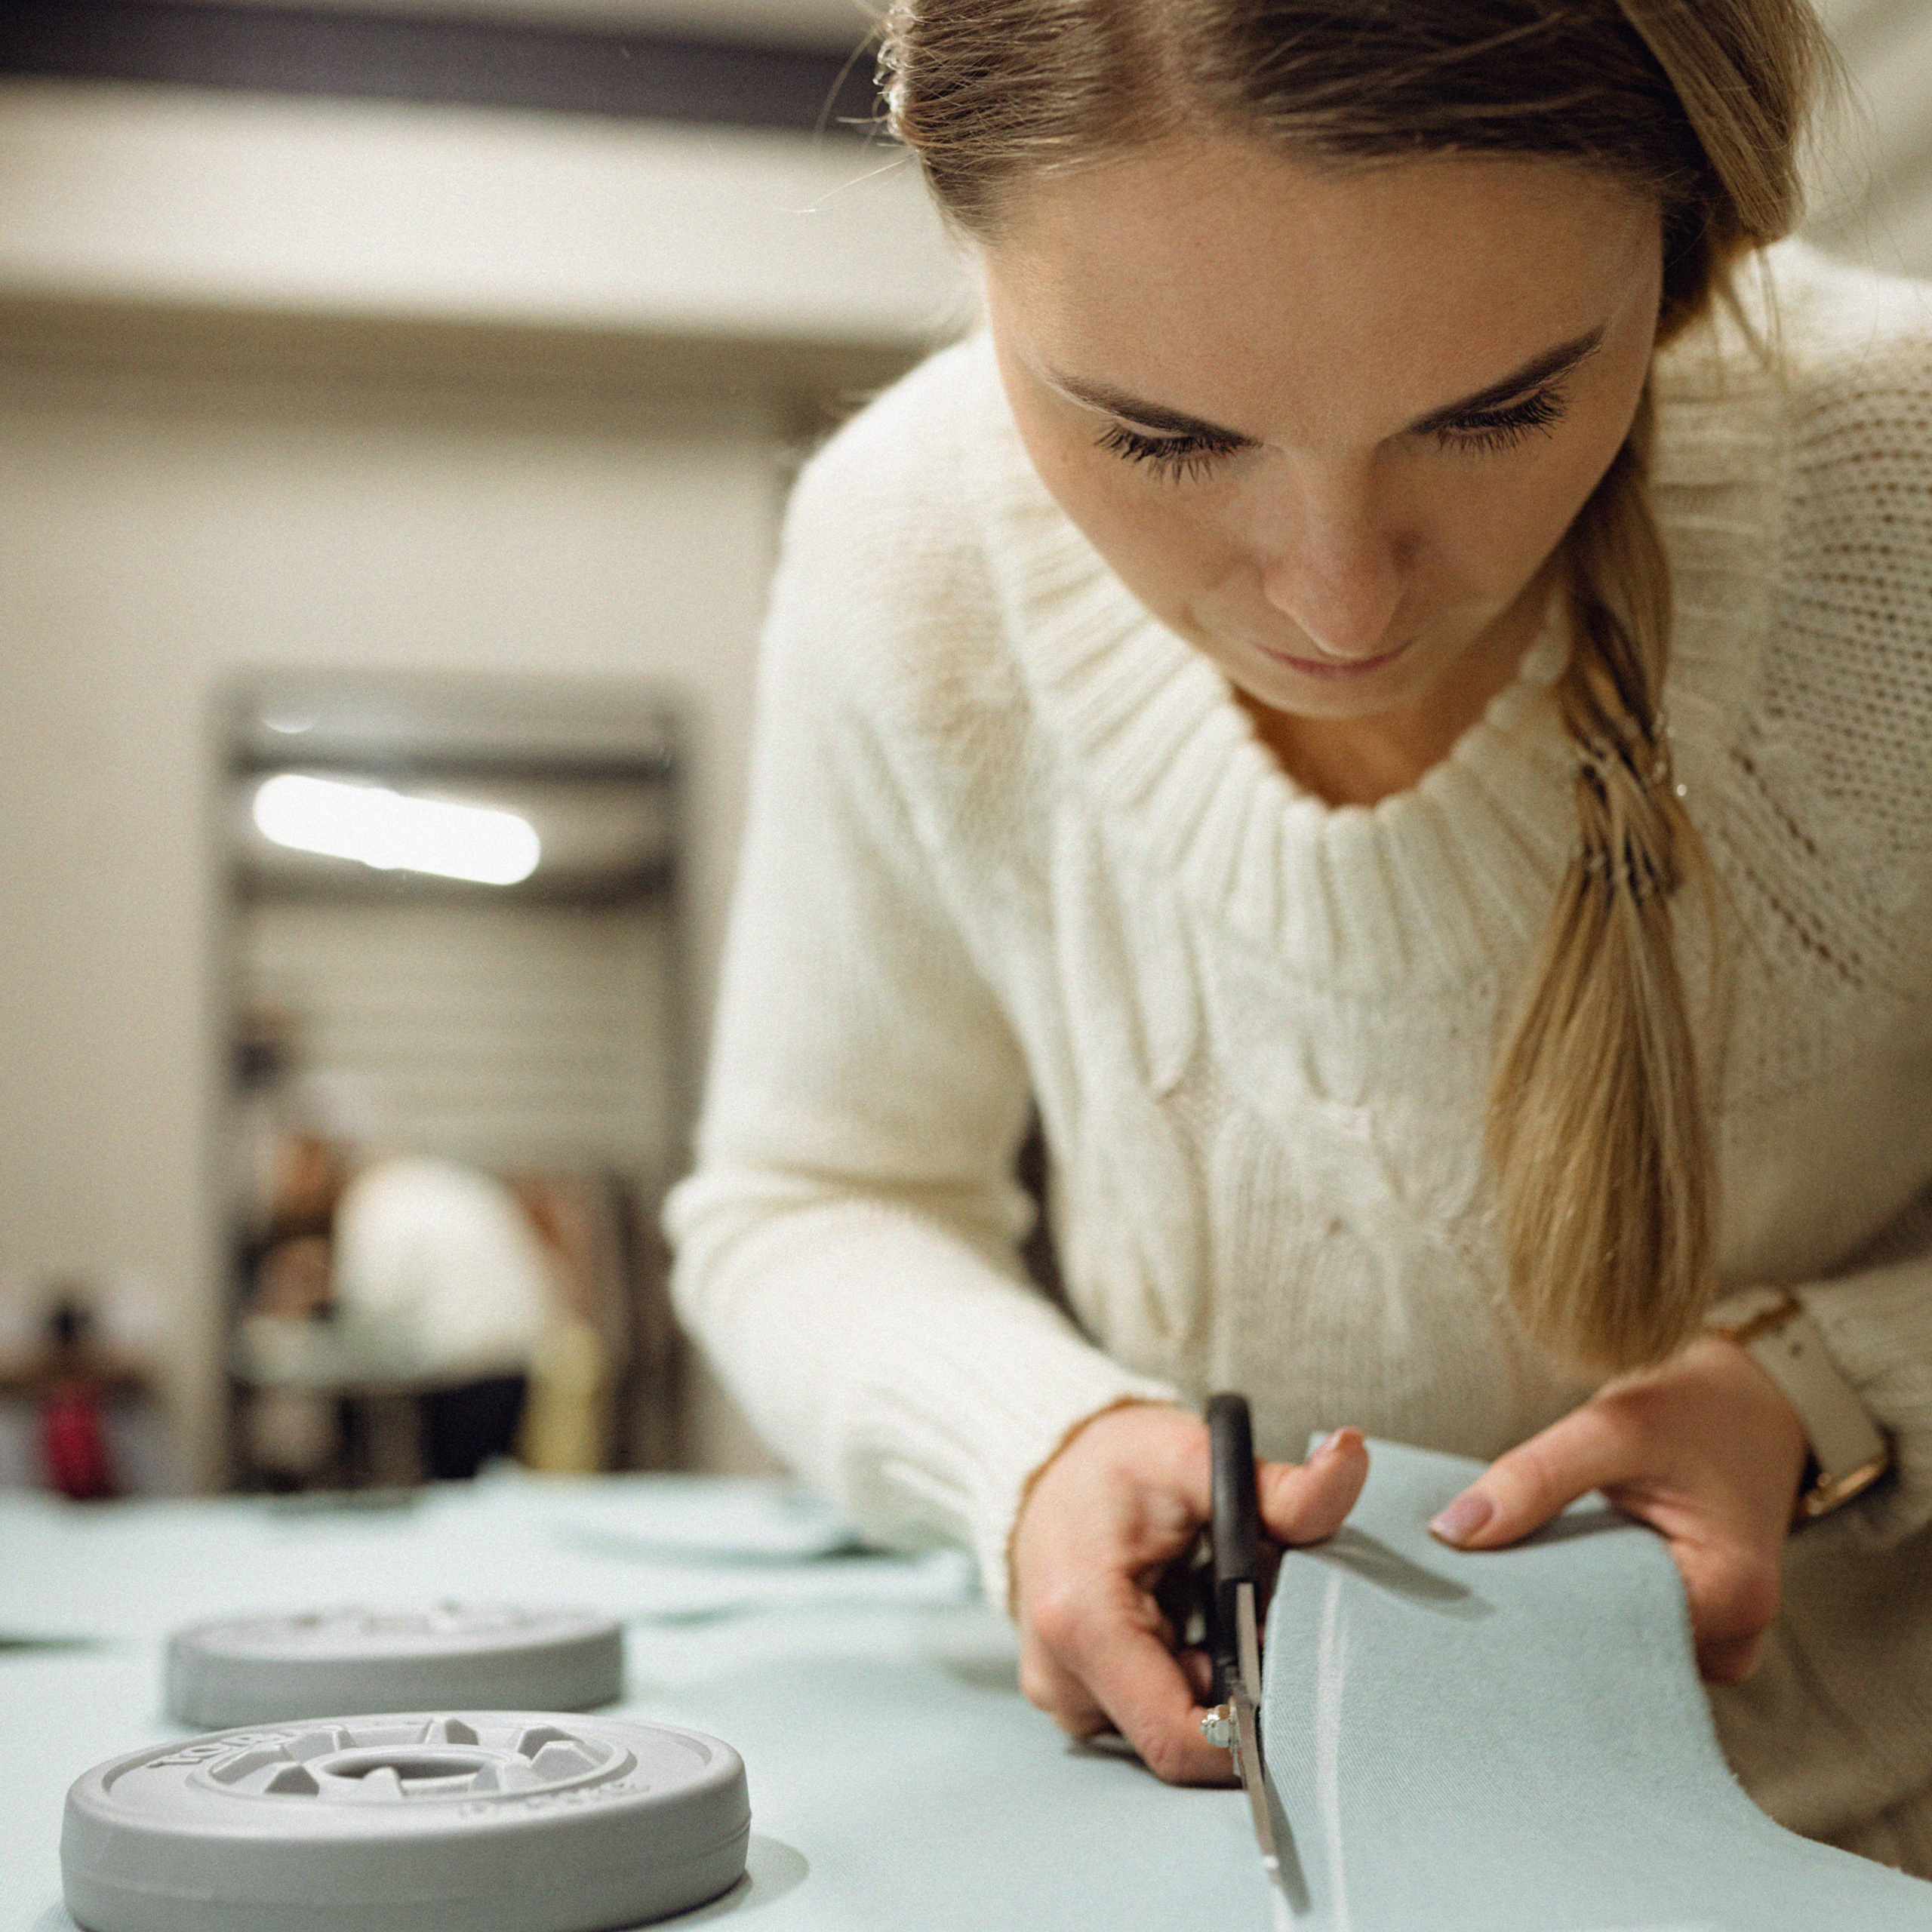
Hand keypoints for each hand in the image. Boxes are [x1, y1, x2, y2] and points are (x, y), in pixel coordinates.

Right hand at [1011, 1403, 1367, 1782]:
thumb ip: (1280, 1485)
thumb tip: (1351, 1458)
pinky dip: (1185, 1671)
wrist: (1051, 1466)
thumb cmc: (1116, 1463)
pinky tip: (1184, 1613)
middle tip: (1254, 1605)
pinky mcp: (1074, 1698)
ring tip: (1211, 1597)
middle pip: (1185, 1731)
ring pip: (1172, 1723)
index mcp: (1082, 1622)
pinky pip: (1151, 1711)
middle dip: (1238, 1680)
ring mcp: (1062, 1695)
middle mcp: (1061, 1676)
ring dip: (1213, 1674)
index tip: (1293, 1672)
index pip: (1181, 1738)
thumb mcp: (1197, 1457)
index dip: (1251, 1728)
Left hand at [1428, 1335, 1809, 1682]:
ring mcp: (1717, 1637)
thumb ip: (1534, 1478)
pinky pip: (1626, 1624)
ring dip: (1565, 1606)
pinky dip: (1586, 1596)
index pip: (1612, 1636)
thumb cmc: (1692, 1411)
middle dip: (1545, 1618)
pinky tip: (1546, 1570)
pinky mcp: (1694, 1620)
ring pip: (1615, 1641)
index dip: (1538, 1614)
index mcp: (1731, 1597)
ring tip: (1511, 1573)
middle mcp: (1733, 1637)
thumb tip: (1450, 1534)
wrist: (1755, 1400)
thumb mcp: (1613, 1427)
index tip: (1473, 1594)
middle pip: (1612, 1649)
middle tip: (1474, 1588)